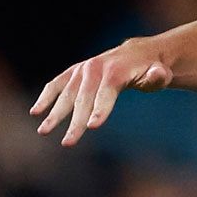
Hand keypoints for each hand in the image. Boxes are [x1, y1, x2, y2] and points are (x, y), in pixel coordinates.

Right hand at [31, 40, 172, 146]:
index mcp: (116, 70)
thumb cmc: (151, 70)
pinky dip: (46, 96)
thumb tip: (157, 74)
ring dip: (54, 112)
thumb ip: (158, 77)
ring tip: (44, 131)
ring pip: (66, 93)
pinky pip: (57, 84)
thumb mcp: (160, 73)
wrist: (137, 53)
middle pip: (84, 98)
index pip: (106, 92)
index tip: (93, 126)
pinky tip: (36, 112)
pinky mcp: (74, 72)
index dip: (100, 109)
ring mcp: (82, 69)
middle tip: (68, 143)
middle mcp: (96, 68)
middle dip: (76, 121)